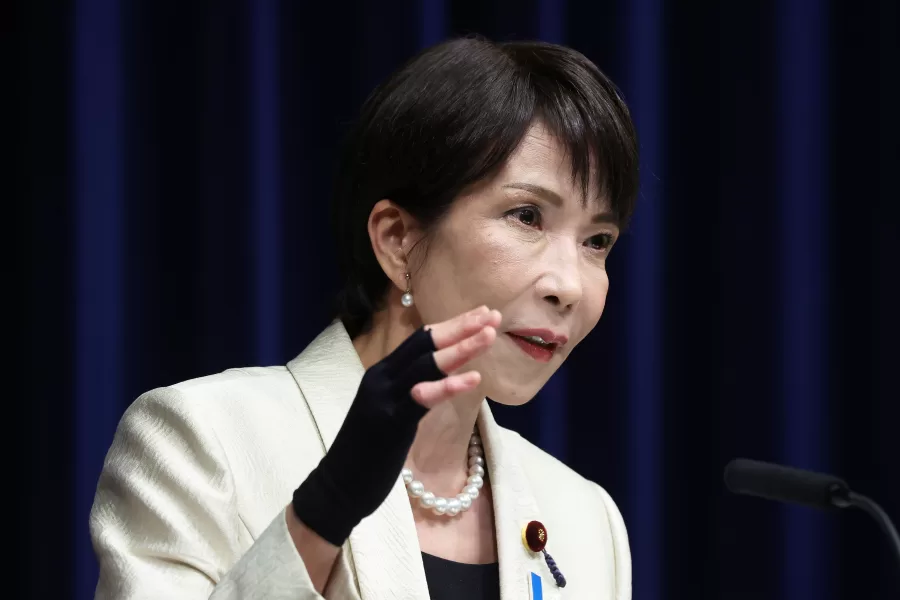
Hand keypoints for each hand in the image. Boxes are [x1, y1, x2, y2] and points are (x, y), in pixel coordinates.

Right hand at [291, 306, 500, 546]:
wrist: (337, 485)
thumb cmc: (366, 450)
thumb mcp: (391, 409)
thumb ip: (411, 389)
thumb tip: (442, 376)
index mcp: (383, 373)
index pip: (420, 339)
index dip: (452, 325)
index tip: (483, 314)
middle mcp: (382, 378)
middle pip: (425, 342)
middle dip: (461, 327)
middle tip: (494, 315)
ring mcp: (385, 398)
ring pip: (426, 364)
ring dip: (461, 347)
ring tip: (489, 334)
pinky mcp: (391, 422)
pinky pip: (423, 398)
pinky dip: (449, 386)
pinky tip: (474, 378)